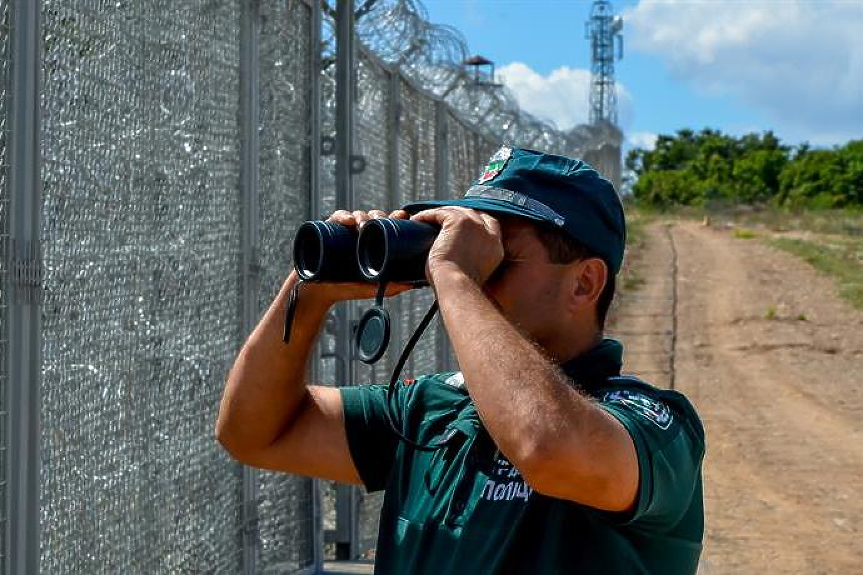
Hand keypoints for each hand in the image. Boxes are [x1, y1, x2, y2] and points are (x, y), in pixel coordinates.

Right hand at [299, 209, 415, 305]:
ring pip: (357, 214)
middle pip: (373, 216)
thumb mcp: (370, 288)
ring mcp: (344, 230)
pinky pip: (336, 217)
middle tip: (382, 222)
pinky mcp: (327, 230)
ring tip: (364, 224)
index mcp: (373, 241)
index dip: (395, 217)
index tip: (402, 216)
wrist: (318, 291)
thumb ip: (391, 287)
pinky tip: (349, 221)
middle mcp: (360, 233)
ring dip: (363, 216)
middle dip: (379, 216)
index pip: (387, 224)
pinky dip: (343, 216)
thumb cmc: (346, 288)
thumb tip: (412, 285)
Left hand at [410, 207, 503, 286]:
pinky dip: (426, 215)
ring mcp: (475, 224)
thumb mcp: (473, 272)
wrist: (458, 286)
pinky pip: (439, 213)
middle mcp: (489, 232)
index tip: (459, 227)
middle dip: (456, 214)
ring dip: (439, 214)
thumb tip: (455, 257)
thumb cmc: (459, 288)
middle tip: (438, 221)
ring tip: (424, 221)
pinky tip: (416, 220)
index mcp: (495, 246)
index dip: (474, 222)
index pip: (489, 224)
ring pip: (455, 211)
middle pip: (472, 213)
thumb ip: (471, 259)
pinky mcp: (458, 221)